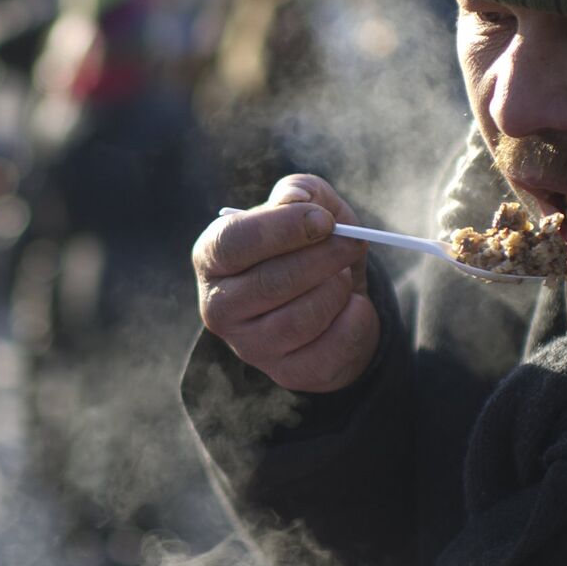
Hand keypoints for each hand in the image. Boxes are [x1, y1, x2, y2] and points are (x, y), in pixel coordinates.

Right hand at [192, 174, 377, 392]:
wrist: (336, 301)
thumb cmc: (312, 247)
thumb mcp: (311, 208)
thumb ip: (302, 192)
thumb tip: (297, 199)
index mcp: (212, 257)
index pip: (233, 243)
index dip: (282, 229)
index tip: (324, 221)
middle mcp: (219, 306)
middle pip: (271, 282)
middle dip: (322, 258)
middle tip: (351, 244)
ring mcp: (249, 346)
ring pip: (301, 318)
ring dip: (337, 290)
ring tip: (343, 277)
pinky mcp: (285, 373)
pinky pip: (330, 348)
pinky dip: (354, 321)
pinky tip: (352, 307)